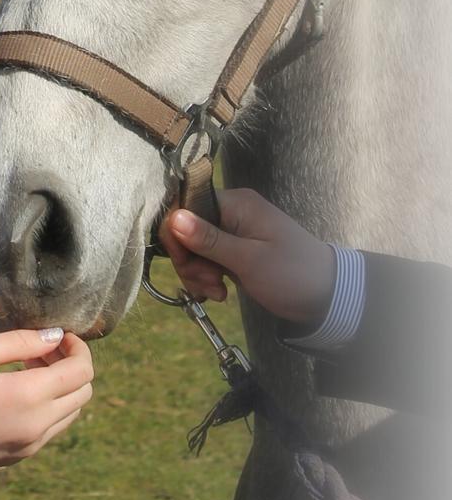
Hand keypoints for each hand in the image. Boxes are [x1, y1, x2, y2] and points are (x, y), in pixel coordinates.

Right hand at [0, 327, 93, 482]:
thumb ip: (19, 341)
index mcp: (29, 396)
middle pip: (83, 392)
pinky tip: (15, 392)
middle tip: (40, 349)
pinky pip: (51, 427)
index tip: (56, 335)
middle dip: (72, 365)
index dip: (77, 348)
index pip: (82, 371)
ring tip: (26, 368)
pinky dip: (47, 406)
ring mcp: (30, 444)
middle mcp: (38, 425)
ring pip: (70, 412)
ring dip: (60, 387)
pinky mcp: (19, 456)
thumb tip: (53, 337)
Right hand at [159, 188, 335, 325]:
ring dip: (198, 274)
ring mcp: (231, 232)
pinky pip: (206, 260)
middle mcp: (231, 212)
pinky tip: (219, 292)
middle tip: (209, 284)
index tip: (187, 264)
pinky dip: (206, 277)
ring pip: (193, 249)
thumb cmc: (292, 274)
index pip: (185, 206)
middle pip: (185, 230)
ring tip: (218, 292)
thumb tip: (173, 217)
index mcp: (236, 204)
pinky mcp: (233, 251)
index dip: (177, 236)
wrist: (325, 295)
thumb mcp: (249, 260)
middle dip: (190, 261)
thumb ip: (209, 239)